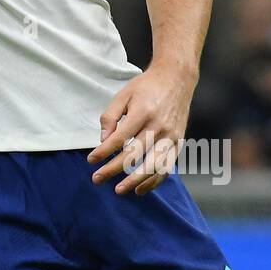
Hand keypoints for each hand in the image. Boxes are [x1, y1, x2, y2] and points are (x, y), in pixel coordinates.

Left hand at [87, 62, 196, 195]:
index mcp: (143, 112)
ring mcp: (171, 136)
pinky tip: (139, 189)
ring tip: (118, 190)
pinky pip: (167, 168)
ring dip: (135, 181)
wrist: (177, 78)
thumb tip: (103, 140)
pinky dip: (154, 181)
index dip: (104, 152)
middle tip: (96, 179)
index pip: (120, 138)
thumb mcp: (124, 95)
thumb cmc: (146, 86)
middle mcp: (159, 126)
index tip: (91, 160)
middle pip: (134, 154)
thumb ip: (111, 117)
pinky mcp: (179, 143)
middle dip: (113, 169)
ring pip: (152, 166)